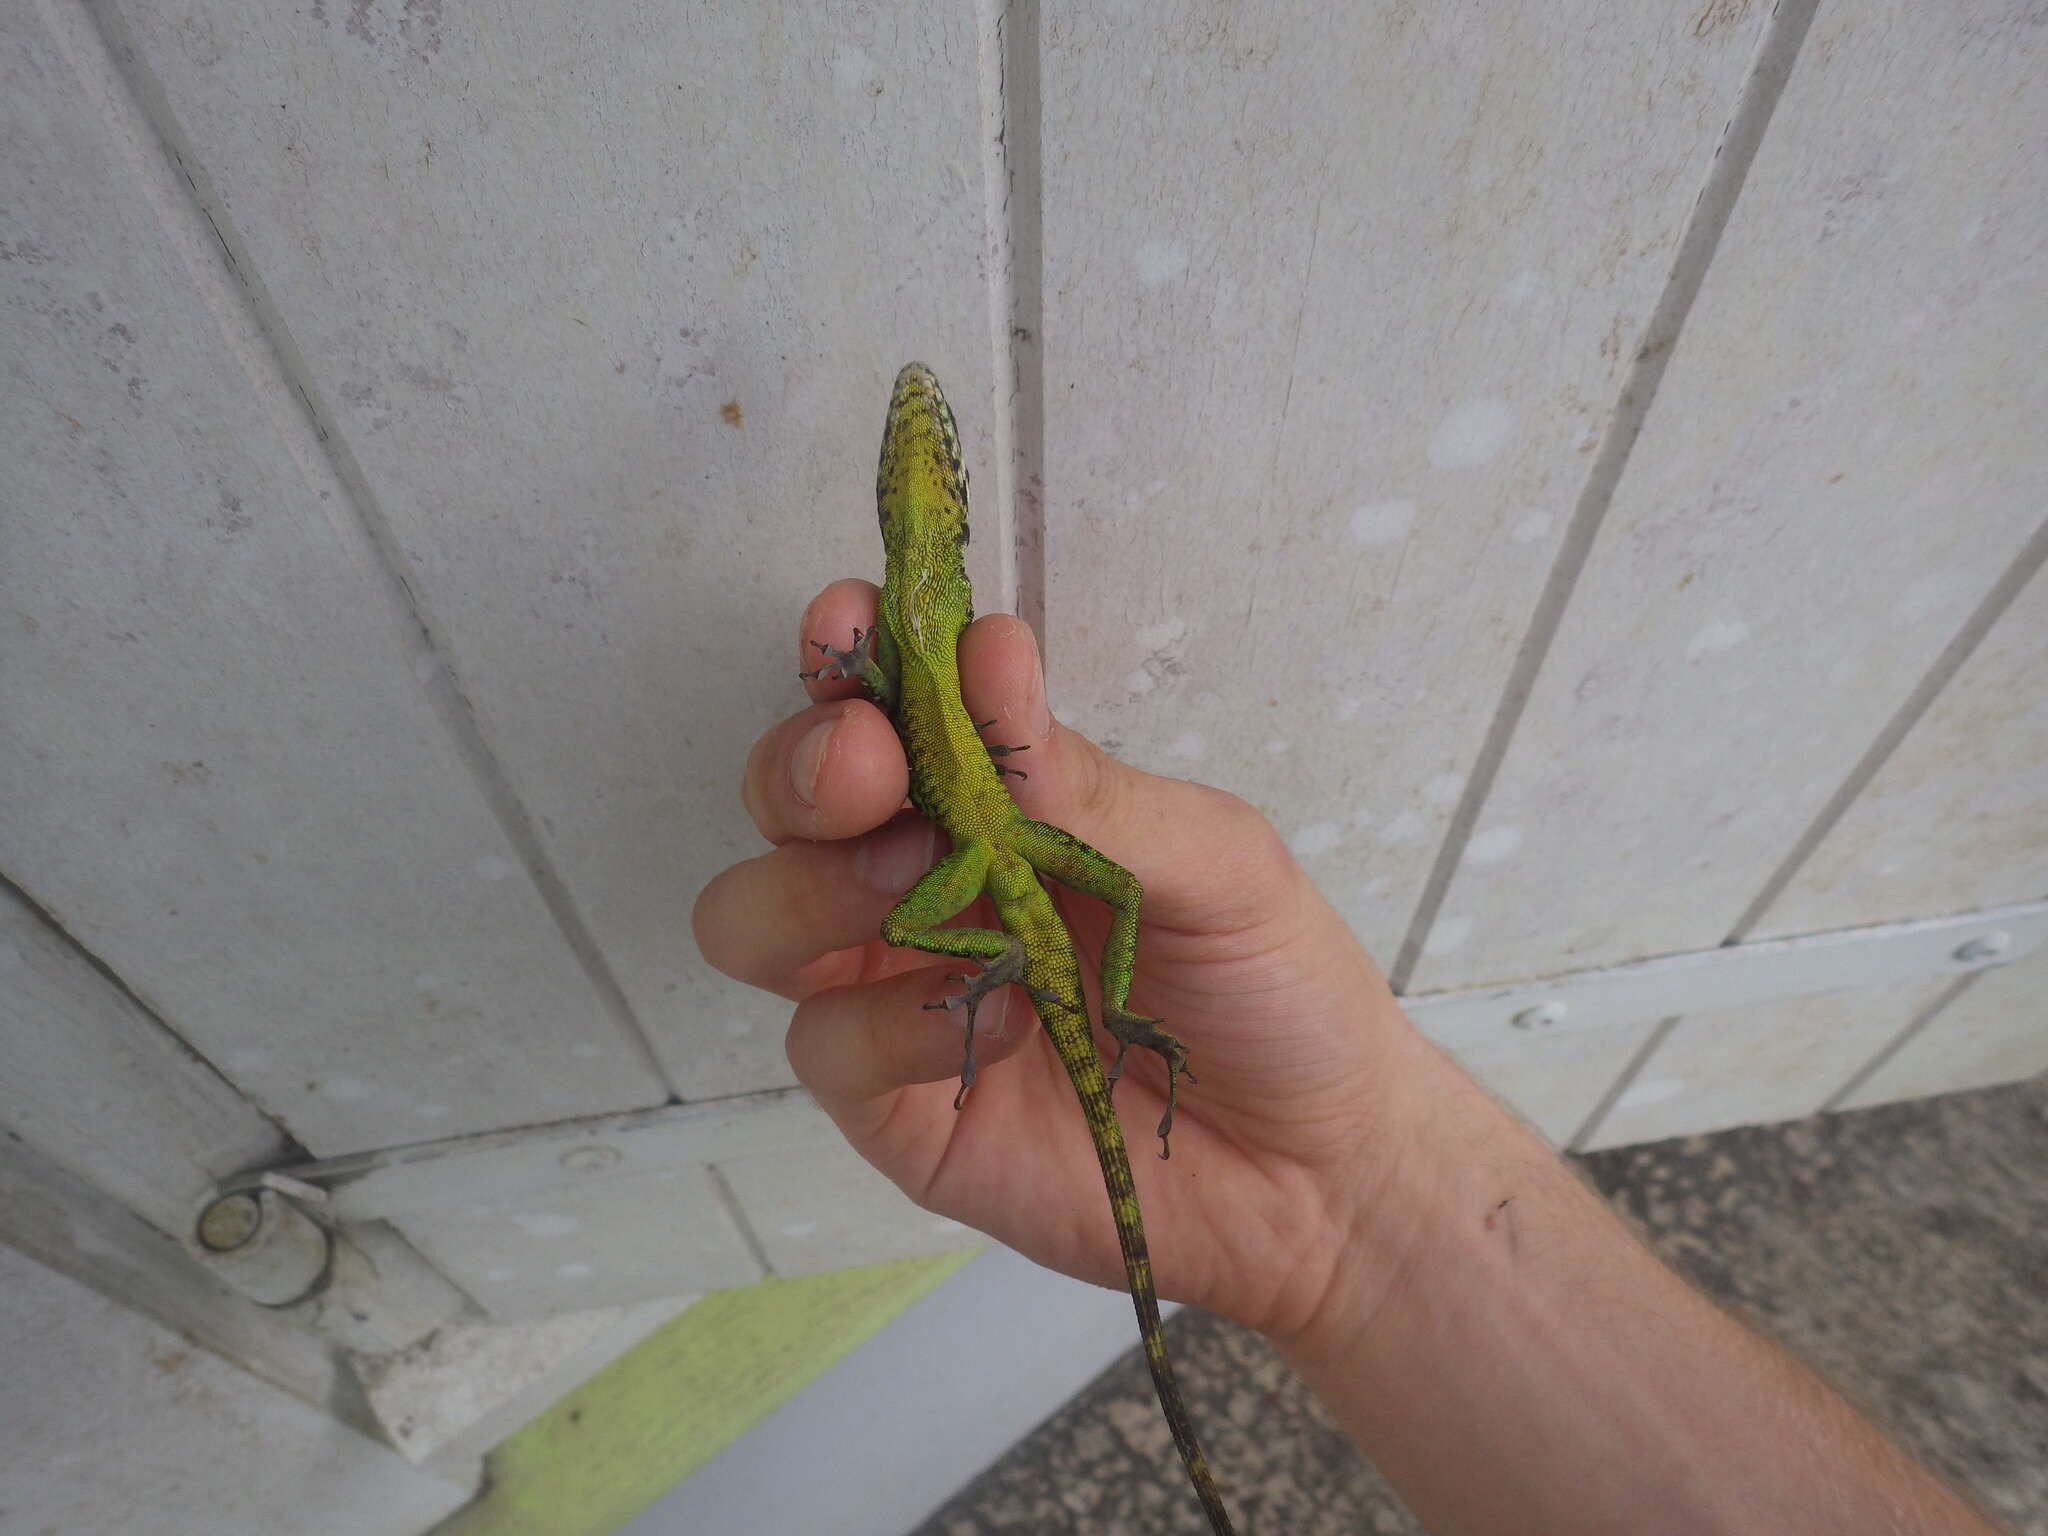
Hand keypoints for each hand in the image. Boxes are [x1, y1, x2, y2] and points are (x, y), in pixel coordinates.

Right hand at [693, 579, 1430, 1338]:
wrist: (1318, 1167)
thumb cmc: (1273, 986)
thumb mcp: (1213, 861)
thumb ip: (1084, 783)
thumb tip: (987, 656)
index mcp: (990, 803)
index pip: (880, 709)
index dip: (846, 659)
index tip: (851, 617)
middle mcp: (919, 885)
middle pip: (784, 804)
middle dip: (803, 766)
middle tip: (867, 765)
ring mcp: (892, 994)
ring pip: (752, 917)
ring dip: (813, 885)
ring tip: (920, 883)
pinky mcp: (892, 1104)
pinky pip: (824, 1043)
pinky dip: (895, 1020)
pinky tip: (1010, 1016)